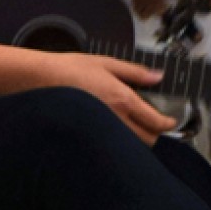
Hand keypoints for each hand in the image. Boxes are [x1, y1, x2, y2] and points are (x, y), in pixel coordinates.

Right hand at [41, 53, 177, 144]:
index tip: (171, 121)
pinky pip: (110, 146)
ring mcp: (100, 130)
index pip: (155, 121)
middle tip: (155, 124)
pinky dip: (118, 143)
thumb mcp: (107, 63)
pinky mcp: (87, 136)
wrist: (38, 80)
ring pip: (129, 146)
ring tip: (136, 127)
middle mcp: (114, 119)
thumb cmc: (69, 69)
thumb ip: (136, 72)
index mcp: (122, 100)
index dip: (168, 124)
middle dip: (155, 134)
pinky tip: (115, 132)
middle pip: (147, 139)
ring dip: (138, 140)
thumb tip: (158, 76)